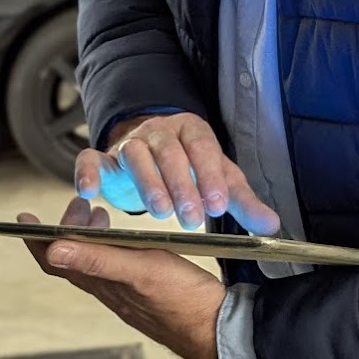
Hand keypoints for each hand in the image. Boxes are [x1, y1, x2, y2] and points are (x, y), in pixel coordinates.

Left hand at [18, 198, 226, 358]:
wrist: (220, 331)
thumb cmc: (184, 301)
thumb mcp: (141, 270)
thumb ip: (99, 259)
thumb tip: (51, 251)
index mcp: (103, 283)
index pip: (56, 260)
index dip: (35, 240)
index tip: (22, 218)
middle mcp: (110, 290)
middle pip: (74, 258)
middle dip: (67, 229)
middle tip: (79, 203)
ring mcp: (128, 294)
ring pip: (96, 262)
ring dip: (89, 237)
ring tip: (99, 214)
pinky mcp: (146, 293)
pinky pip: (117, 267)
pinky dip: (112, 246)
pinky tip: (128, 239)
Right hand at [74, 112, 280, 233]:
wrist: (153, 153)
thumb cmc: (190, 168)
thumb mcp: (218, 181)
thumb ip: (242, 203)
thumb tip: (271, 227)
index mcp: (193, 131)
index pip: (203, 148)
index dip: (210, 175)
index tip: (218, 204)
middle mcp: (159, 131)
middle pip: (169, 152)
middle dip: (181, 185)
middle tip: (192, 218)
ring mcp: (129, 143)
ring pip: (135, 155)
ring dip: (148, 184)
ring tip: (160, 214)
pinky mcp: (103, 158)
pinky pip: (89, 158)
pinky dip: (87, 172)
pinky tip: (90, 193)